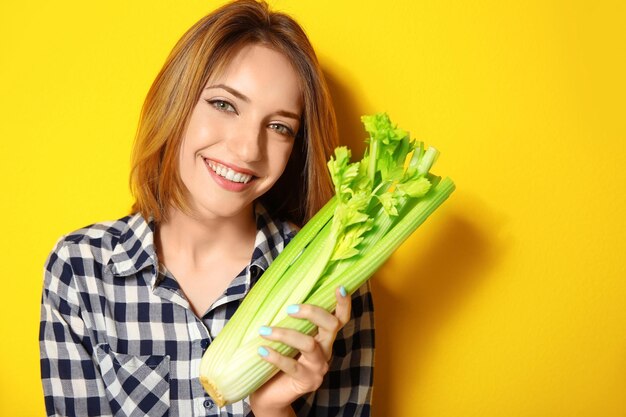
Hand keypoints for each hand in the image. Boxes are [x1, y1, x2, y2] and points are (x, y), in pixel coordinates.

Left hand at [249, 286, 350, 416]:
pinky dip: (276, 356)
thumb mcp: (285, 338)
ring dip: (285, 334)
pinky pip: (292, 366)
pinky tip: (262, 351)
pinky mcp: (307, 381)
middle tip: (289, 308)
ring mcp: (319, 367)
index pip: (340, 318)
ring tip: (264, 331)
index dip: (343, 304)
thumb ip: (289, 321)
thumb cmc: (277, 359)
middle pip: (331, 326)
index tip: (339, 287)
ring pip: (310, 344)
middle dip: (312, 312)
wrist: (269, 394)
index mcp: (323, 337)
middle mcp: (326, 351)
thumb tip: (276, 292)